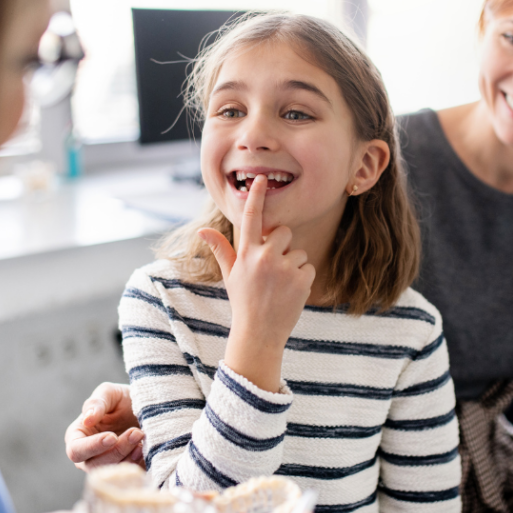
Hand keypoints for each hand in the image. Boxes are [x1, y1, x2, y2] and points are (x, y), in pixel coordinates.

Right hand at [65, 382, 143, 470]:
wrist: (148, 410)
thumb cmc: (122, 400)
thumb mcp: (109, 393)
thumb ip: (96, 403)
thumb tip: (87, 420)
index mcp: (77, 437)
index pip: (76, 450)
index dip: (92, 446)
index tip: (112, 437)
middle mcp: (88, 457)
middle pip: (95, 465)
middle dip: (117, 450)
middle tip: (137, 432)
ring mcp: (106, 466)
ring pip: (113, 471)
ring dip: (129, 456)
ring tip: (142, 436)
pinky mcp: (124, 472)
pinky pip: (128, 475)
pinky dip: (137, 463)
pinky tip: (145, 448)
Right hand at [198, 175, 314, 392]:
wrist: (259, 334)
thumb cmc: (244, 301)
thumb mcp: (230, 275)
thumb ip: (221, 249)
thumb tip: (203, 229)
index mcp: (246, 254)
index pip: (251, 218)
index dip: (256, 197)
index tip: (261, 178)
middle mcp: (264, 257)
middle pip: (284, 232)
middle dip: (282, 245)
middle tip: (272, 268)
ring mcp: (284, 268)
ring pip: (298, 251)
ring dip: (293, 265)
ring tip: (280, 285)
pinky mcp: (302, 279)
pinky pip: (309, 266)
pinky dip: (303, 278)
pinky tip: (291, 292)